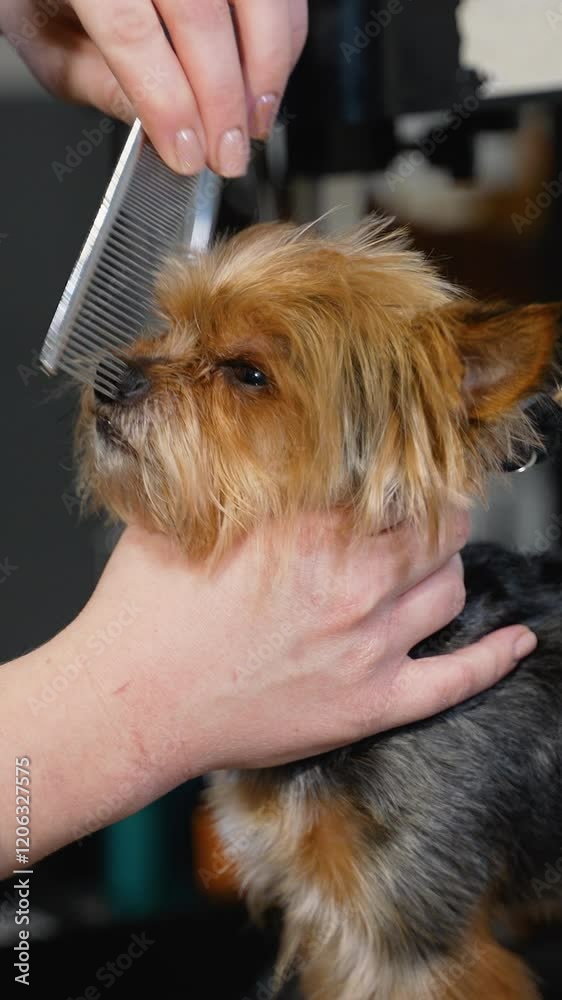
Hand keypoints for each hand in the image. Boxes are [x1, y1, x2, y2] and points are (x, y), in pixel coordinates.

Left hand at [0, 0, 307, 175]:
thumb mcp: (40, 33)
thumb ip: (93, 80)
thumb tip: (152, 125)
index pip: (131, 30)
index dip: (167, 102)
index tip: (187, 154)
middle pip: (201, 14)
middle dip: (223, 100)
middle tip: (228, 155)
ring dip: (265, 70)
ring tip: (254, 124)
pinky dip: (282, 37)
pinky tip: (265, 80)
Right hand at [0, 510, 535, 873]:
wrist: (133, 700)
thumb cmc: (145, 611)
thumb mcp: (183, 513)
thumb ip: (232, 478)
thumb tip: (249, 442)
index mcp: (309, 525)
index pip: (394, 483)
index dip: (409, 475)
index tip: (408, 472)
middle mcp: (351, 579)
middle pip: (437, 531)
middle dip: (439, 517)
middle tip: (428, 515)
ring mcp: (368, 644)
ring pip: (450, 591)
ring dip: (449, 571)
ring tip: (435, 565)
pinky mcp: (369, 702)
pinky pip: (456, 680)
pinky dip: (496, 658)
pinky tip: (518, 642)